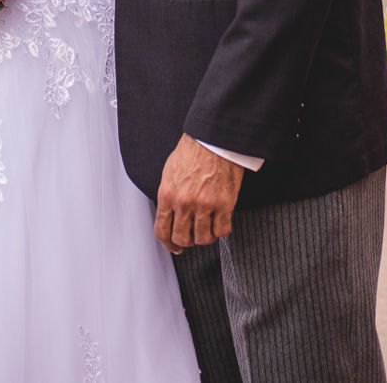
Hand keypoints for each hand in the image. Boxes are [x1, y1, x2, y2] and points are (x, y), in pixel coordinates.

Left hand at [154, 134, 244, 254]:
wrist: (214, 139)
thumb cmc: (193, 152)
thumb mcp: (170, 173)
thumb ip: (169, 197)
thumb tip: (169, 216)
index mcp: (167, 194)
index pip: (162, 231)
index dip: (168, 244)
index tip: (174, 248)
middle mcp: (184, 202)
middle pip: (182, 239)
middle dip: (187, 242)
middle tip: (193, 237)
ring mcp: (204, 204)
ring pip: (203, 238)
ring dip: (205, 237)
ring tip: (208, 228)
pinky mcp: (224, 204)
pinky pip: (222, 231)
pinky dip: (221, 230)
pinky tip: (220, 222)